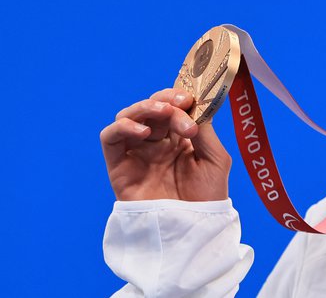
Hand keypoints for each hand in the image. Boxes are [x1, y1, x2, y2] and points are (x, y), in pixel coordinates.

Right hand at [100, 89, 231, 200]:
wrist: (191, 229)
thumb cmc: (207, 197)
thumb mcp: (215, 159)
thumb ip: (204, 130)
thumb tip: (193, 104)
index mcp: (180, 138)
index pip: (172, 106)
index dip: (177, 95)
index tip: (189, 98)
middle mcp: (157, 142)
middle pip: (151, 106)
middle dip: (165, 100)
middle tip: (180, 106)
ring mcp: (137, 153)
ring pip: (128, 116)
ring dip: (145, 107)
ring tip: (164, 113)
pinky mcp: (119, 166)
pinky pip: (110, 138)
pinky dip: (123, 126)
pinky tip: (143, 132)